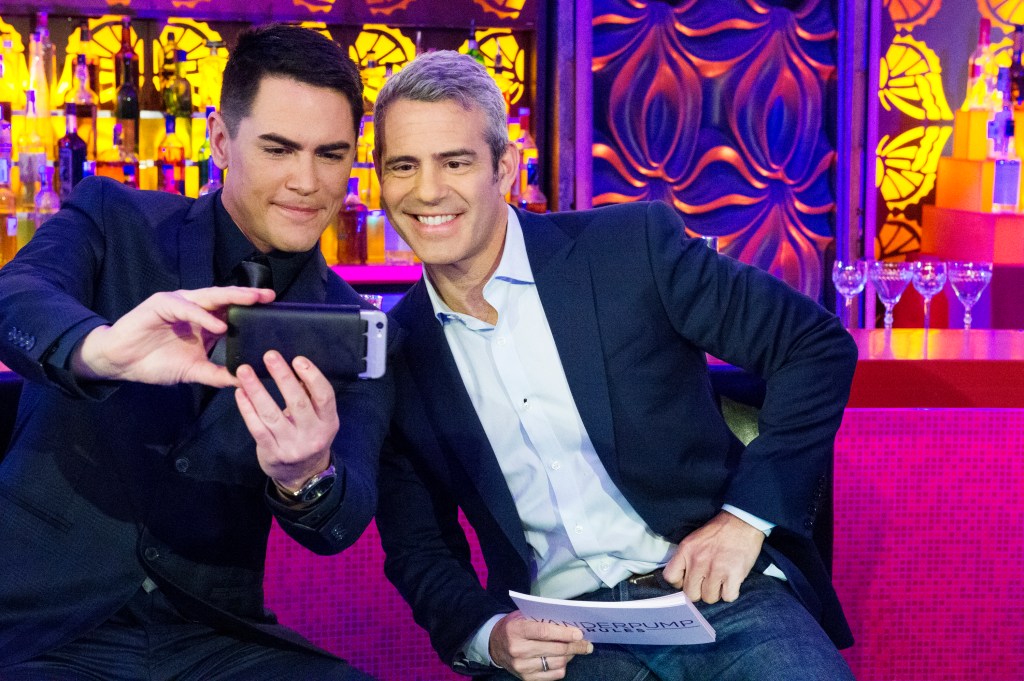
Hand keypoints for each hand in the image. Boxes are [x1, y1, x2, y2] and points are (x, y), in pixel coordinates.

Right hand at [72, 286, 274, 387]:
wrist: (122, 362)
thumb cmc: (156, 362)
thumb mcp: (194, 371)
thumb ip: (218, 375)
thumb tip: (245, 381)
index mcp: (205, 321)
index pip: (233, 311)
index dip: (252, 309)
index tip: (276, 310)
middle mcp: (195, 308)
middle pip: (226, 299)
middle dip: (248, 296)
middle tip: (269, 296)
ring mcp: (179, 304)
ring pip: (209, 297)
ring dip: (231, 298)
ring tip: (252, 301)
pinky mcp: (161, 304)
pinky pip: (186, 308)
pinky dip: (203, 316)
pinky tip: (219, 326)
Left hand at [234, 351, 338, 490]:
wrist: (303, 474)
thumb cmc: (310, 436)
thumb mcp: (320, 419)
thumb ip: (311, 397)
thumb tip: (296, 366)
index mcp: (328, 422)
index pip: (324, 397)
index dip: (312, 377)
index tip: (298, 359)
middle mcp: (312, 435)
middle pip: (297, 403)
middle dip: (282, 377)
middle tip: (269, 356)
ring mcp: (291, 446)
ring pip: (271, 414)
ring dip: (257, 390)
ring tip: (245, 371)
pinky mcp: (271, 453)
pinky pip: (257, 428)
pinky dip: (247, 409)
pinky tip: (240, 393)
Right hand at [489, 611, 592, 679]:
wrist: (494, 645)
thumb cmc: (513, 627)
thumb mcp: (522, 616)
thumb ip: (542, 618)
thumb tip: (569, 623)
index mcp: (516, 630)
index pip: (545, 632)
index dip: (564, 633)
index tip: (579, 633)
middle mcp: (518, 650)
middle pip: (555, 650)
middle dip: (575, 646)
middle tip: (586, 644)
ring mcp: (522, 667)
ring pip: (557, 663)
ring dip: (570, 656)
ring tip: (575, 649)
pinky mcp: (526, 678)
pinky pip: (553, 675)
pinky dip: (562, 667)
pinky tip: (564, 659)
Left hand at [661, 511, 763, 603]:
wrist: (741, 522)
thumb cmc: (718, 532)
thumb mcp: (693, 540)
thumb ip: (685, 558)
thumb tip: (681, 580)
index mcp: (686, 551)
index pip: (670, 577)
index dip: (679, 583)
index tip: (688, 580)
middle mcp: (698, 562)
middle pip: (690, 594)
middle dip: (699, 591)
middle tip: (707, 583)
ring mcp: (716, 570)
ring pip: (709, 598)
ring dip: (716, 593)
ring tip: (721, 581)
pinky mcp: (734, 575)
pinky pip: (727, 598)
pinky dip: (730, 593)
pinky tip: (732, 583)